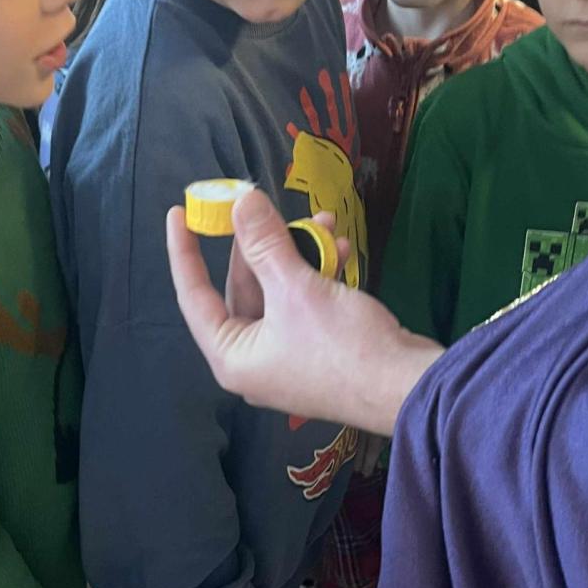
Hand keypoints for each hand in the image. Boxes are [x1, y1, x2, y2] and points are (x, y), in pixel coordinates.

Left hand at [166, 189, 443, 434]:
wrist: (408, 386)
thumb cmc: (342, 345)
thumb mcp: (297, 288)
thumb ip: (265, 242)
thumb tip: (240, 201)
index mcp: (232, 356)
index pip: (193, 296)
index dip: (185, 252)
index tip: (179, 212)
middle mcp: (253, 360)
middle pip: (242, 289)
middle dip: (263, 245)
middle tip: (269, 209)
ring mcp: (286, 357)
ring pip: (279, 292)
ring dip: (299, 254)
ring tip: (323, 222)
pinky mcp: (317, 351)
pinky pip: (305, 304)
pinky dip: (318, 275)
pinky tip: (340, 247)